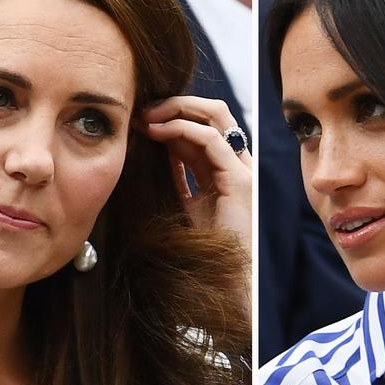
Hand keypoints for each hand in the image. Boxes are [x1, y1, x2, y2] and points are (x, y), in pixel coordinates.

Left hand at [142, 96, 251, 246]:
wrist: (224, 280)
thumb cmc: (205, 246)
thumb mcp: (187, 201)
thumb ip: (180, 173)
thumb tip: (159, 144)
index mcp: (226, 168)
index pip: (205, 124)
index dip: (174, 115)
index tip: (142, 118)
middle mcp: (238, 163)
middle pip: (214, 112)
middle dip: (177, 104)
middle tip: (144, 110)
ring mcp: (242, 169)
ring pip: (215, 116)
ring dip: (176, 109)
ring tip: (147, 117)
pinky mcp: (239, 180)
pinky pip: (211, 140)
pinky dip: (182, 129)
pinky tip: (158, 132)